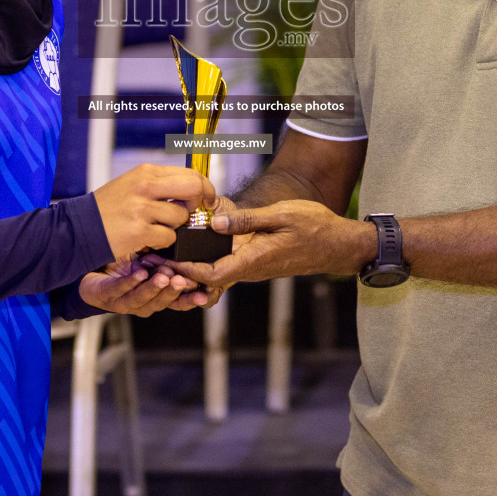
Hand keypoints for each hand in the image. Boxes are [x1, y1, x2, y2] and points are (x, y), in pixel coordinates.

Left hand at [79, 256, 216, 315]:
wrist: (91, 267)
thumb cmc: (124, 263)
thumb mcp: (150, 258)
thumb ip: (168, 256)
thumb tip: (188, 243)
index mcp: (156, 295)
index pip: (177, 301)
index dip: (191, 298)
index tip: (204, 293)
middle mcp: (142, 302)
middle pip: (161, 302)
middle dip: (173, 292)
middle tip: (182, 280)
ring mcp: (124, 301)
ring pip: (141, 299)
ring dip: (153, 289)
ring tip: (164, 277)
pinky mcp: (106, 295)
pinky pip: (119, 290)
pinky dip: (130, 283)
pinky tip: (139, 273)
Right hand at [92, 163, 214, 261]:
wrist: (79, 228)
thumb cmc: (108, 208)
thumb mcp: (132, 185)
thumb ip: (160, 184)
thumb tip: (192, 189)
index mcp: (146, 172)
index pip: (190, 174)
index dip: (205, 188)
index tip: (206, 200)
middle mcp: (145, 186)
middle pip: (194, 188)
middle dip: (199, 203)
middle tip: (192, 214)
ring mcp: (142, 209)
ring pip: (181, 218)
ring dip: (174, 227)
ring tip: (156, 227)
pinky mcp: (139, 231)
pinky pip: (168, 238)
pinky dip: (162, 242)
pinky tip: (147, 239)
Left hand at [166, 199, 376, 288]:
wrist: (338, 244)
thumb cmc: (314, 227)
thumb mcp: (282, 215)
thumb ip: (248, 220)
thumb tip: (214, 224)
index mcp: (254, 260)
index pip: (212, 275)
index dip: (187, 271)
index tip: (167, 259)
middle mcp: (251, 269)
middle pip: (209, 280)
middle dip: (183, 273)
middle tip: (158, 258)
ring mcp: (253, 267)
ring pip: (217, 275)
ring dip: (193, 268)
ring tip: (169, 252)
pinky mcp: (256, 261)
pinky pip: (227, 267)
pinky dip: (208, 262)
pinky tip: (196, 246)